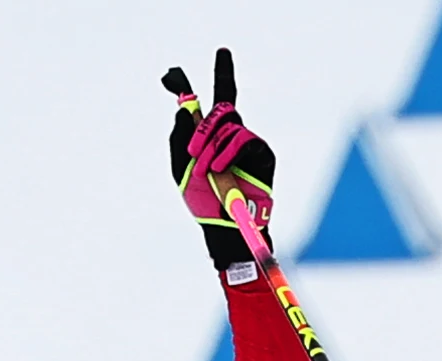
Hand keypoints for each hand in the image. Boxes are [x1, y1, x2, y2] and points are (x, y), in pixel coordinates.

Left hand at [161, 49, 274, 271]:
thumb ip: (179, 139)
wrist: (225, 226)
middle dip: (203, 127)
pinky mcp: (263, 154)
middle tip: (192, 152)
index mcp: (212, 136)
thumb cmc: (202, 201)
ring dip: (211, 148)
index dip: (214, 76)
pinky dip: (227, 153)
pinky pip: (244, 140)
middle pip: (223, 106)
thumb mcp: (179, 170)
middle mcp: (233, 135)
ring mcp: (249, 143)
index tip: (214, 54)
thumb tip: (182, 108)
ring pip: (228, 126)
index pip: (214, 100)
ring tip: (204, 172)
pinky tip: (218, 169)